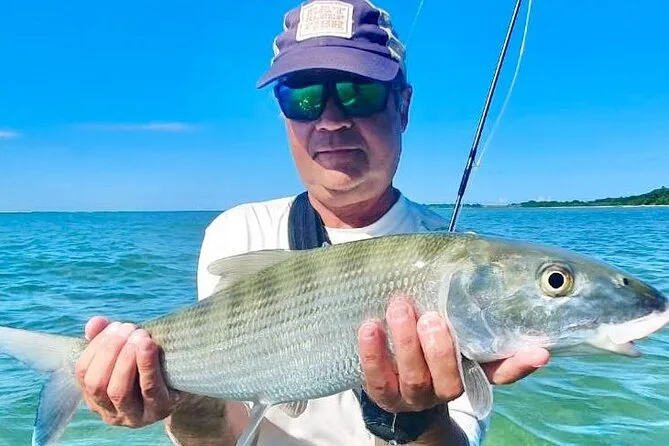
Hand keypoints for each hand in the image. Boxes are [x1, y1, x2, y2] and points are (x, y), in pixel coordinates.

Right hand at [75, 316, 181, 426]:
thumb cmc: (149, 364)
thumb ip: (107, 338)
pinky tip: (148, 345)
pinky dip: (146, 365)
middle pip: (97, 384)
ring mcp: (135, 416)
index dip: (95, 347)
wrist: (183, 382)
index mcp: (96, 398)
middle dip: (110, 351)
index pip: (83, 373)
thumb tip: (94, 324)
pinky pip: (149, 388)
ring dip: (126, 358)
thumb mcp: (127, 351)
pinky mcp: (159, 409)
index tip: (114, 326)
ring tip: (139, 336)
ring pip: (118, 391)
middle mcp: (110, 413)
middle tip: (129, 328)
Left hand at [357, 298, 548, 412]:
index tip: (539, 351)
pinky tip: (369, 328)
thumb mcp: (444, 319)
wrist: (388, 379)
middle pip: (451, 380)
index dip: (519, 364)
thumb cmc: (422, 335)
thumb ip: (458, 297)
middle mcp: (445, 387)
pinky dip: (374, 354)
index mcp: (468, 369)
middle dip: (441, 350)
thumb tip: (472, 247)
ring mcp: (414, 394)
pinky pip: (377, 379)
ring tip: (399, 308)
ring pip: (415, 378)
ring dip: (406, 344)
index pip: (500, 371)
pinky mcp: (383, 394)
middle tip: (432, 318)